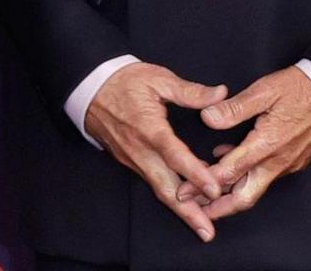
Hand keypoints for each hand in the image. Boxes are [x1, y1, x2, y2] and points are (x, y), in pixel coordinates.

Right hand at [85, 62, 229, 241]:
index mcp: (149, 128)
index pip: (174, 155)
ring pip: (160, 189)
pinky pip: (153, 182)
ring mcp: (134, 159)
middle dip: (188, 212)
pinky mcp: (131, 162)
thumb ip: (190, 91)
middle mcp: (140, 150)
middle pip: (166, 187)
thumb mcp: (158, 78)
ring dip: (181, 210)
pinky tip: (188, 201)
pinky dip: (171, 196)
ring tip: (202, 226)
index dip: (195, 174)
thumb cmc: (124, 81)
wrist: (90, 89)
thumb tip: (220, 94)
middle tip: (208, 231)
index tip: (215, 189)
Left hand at [183, 67, 310, 219]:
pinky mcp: (294, 160)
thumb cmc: (302, 88)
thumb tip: (208, 118)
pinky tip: (229, 158)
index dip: (202, 185)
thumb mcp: (264, 91)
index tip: (183, 191)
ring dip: (230, 193)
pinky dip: (245, 176)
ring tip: (205, 191)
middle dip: (218, 207)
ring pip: (254, 188)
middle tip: (195, 210)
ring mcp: (288, 164)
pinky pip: (265, 175)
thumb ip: (235, 108)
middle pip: (244, 197)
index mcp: (267, 145)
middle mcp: (278, 162)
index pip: (228, 173)